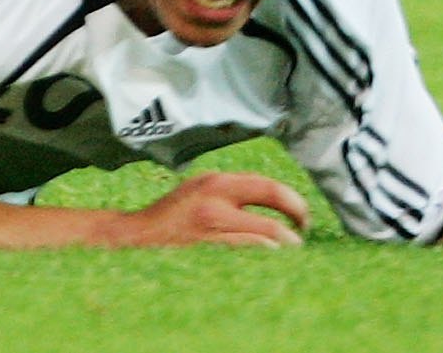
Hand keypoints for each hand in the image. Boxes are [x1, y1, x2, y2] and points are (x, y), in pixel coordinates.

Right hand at [117, 171, 309, 248]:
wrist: (138, 236)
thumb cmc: (172, 214)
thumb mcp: (201, 187)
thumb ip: (230, 190)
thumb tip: (268, 198)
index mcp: (217, 182)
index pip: (267, 185)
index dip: (292, 200)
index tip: (301, 214)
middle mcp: (216, 199)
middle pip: (271, 203)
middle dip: (296, 217)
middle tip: (303, 231)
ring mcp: (212, 226)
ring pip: (263, 235)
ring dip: (284, 244)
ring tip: (291, 250)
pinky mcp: (207, 250)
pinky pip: (246, 254)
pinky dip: (264, 256)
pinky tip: (271, 260)